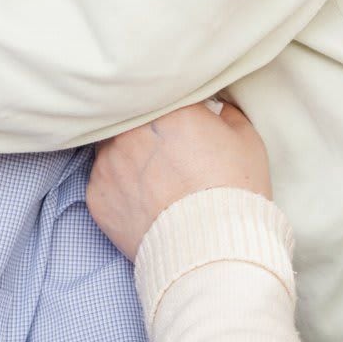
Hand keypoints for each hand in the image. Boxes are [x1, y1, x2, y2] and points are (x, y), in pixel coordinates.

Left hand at [88, 102, 272, 260]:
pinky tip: (140, 198)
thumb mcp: (246, 139)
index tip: (180, 118)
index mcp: (168, 107)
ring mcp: (109, 162)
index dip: (171, 104)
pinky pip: (103, 179)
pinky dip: (118, 184)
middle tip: (162, 144)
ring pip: (111, 144)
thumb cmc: (235, 191)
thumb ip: (226, 111)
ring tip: (150, 173)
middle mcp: (131, 129)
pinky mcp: (96, 194)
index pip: (161, 92)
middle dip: (143, 125)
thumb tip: (216, 105)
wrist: (212, 250)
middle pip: (131, 115)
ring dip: (126, 152)